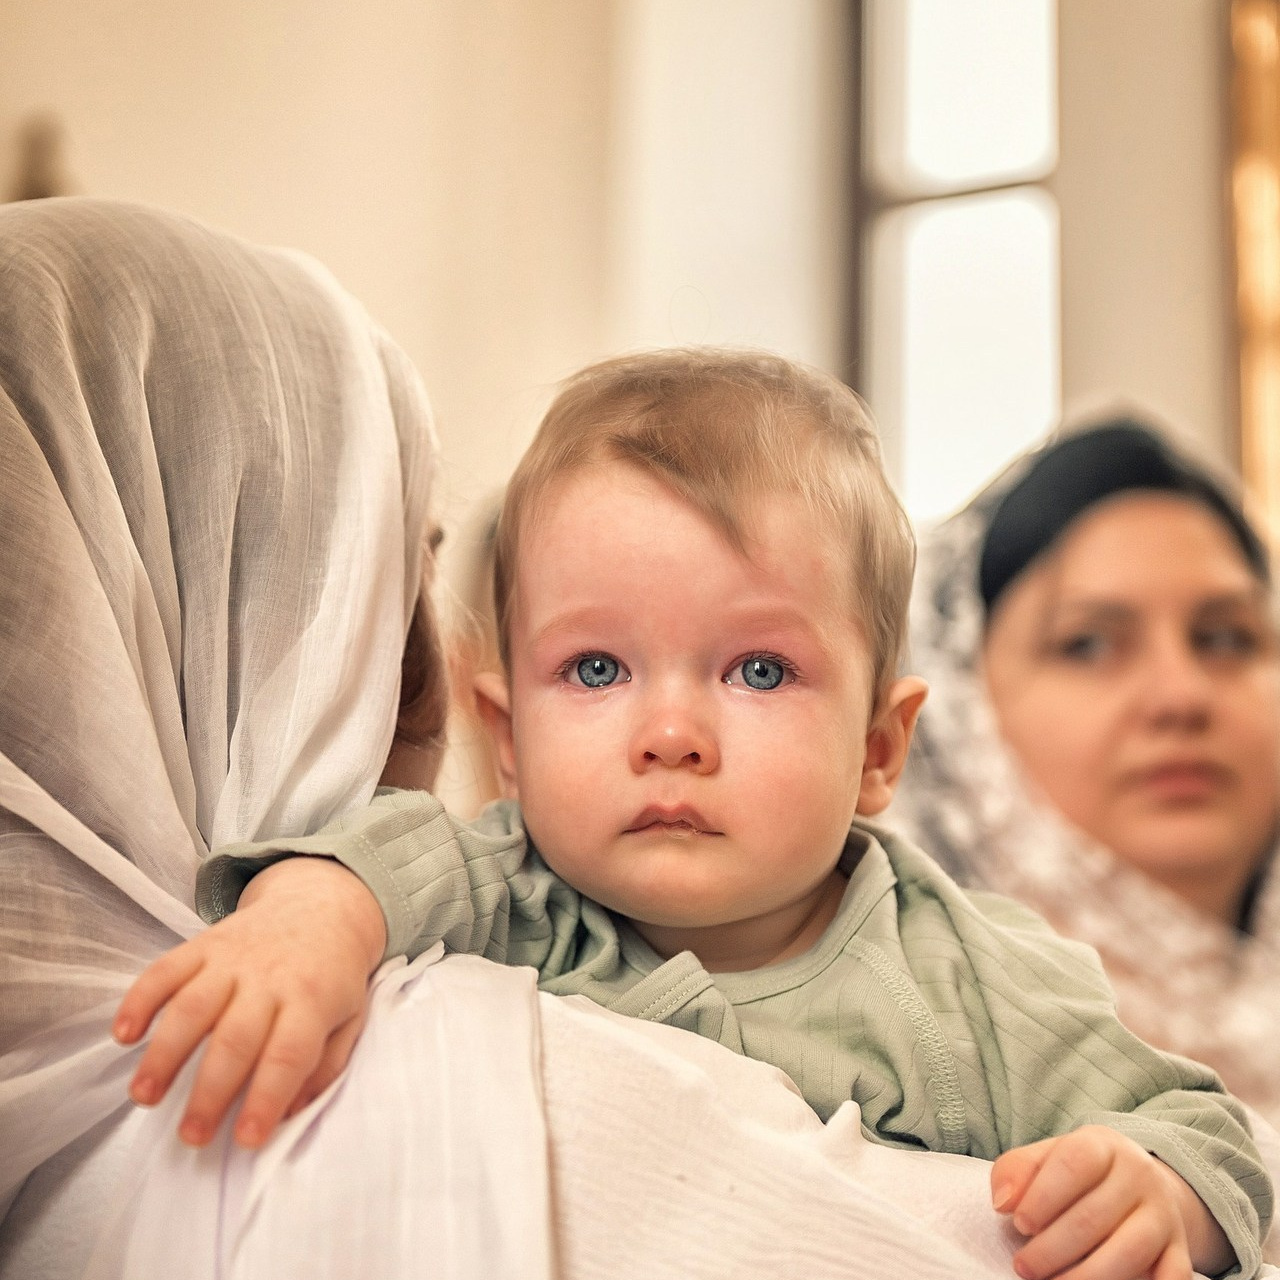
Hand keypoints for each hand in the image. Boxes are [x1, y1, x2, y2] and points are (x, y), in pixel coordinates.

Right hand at [113, 856, 387, 1148]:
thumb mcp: (350, 1017)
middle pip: (235, 1037)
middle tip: (191, 1136)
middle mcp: (270, 978)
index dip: (267, 1098)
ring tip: (144, 1098)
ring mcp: (233, 958)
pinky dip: (140, 1000)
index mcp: (312, 999)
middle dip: (210, 1092)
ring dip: (165, 1053)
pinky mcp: (203, 944)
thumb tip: (290, 1113)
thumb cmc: (331, 976)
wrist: (320, 905)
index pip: (289, 1054)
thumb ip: (325, 1066)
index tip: (246, 1140)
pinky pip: (165, 969)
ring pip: (192, 1006)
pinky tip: (124, 1036)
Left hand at [990, 1125, 1231, 1279]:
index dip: (1043, 1196)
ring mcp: (1165, 1215)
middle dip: (1052, 1249)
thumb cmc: (1077, 1173)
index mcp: (1103, 1144)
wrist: (1139, 1182)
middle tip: (1024, 1267)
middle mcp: (1140, 1176)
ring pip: (1130, 1252)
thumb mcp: (1046, 1158)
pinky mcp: (1181, 1251)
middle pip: (1095, 1216)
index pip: (1074, 1164)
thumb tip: (1003, 1203)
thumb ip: (1017, 1171)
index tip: (1019, 1225)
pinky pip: (1172, 1278)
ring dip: (1086, 1277)